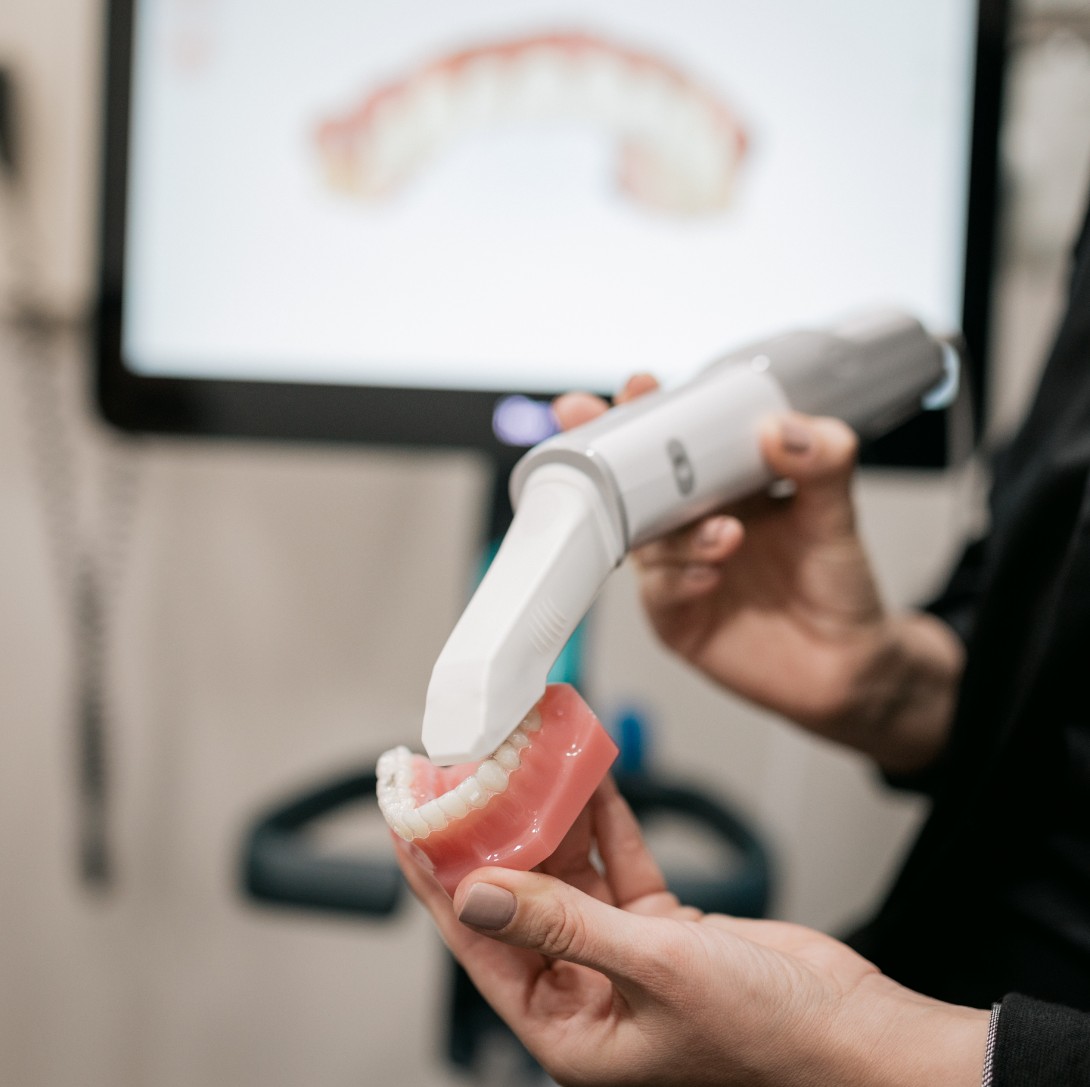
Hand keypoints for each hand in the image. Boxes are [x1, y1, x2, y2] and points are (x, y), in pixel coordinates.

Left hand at [396, 776, 988, 1086]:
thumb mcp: (655, 972)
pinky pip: (618, 862)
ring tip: (520, 761)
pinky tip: (584, 775)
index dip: (438, 879)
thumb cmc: (772, 1039)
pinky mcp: (661, 927)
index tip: (409, 823)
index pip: (479, 941)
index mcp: (569, 1028)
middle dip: (491, 836)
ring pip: (567, 873)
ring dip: (548, 816)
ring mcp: (623, 956)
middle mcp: (587, 991)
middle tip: (461, 778)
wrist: (858, 1031)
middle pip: (518, 898)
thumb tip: (477, 897)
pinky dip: (603, 819)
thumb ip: (563, 927)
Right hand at [553, 379, 963, 772]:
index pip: (678, 442)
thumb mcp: (837, 514)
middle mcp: (692, 524)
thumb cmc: (837, 585)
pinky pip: (659, 592)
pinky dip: (679, 578)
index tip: (639, 385)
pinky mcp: (675, 617)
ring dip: (674, 531)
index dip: (649, 412)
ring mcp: (678, 570)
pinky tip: (710, 576)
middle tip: (610, 443)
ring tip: (724, 535)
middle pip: (636, 486)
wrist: (848, 666)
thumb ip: (823, 465)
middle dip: (613, 460)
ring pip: (645, 539)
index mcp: (724, 487)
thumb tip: (784, 429)